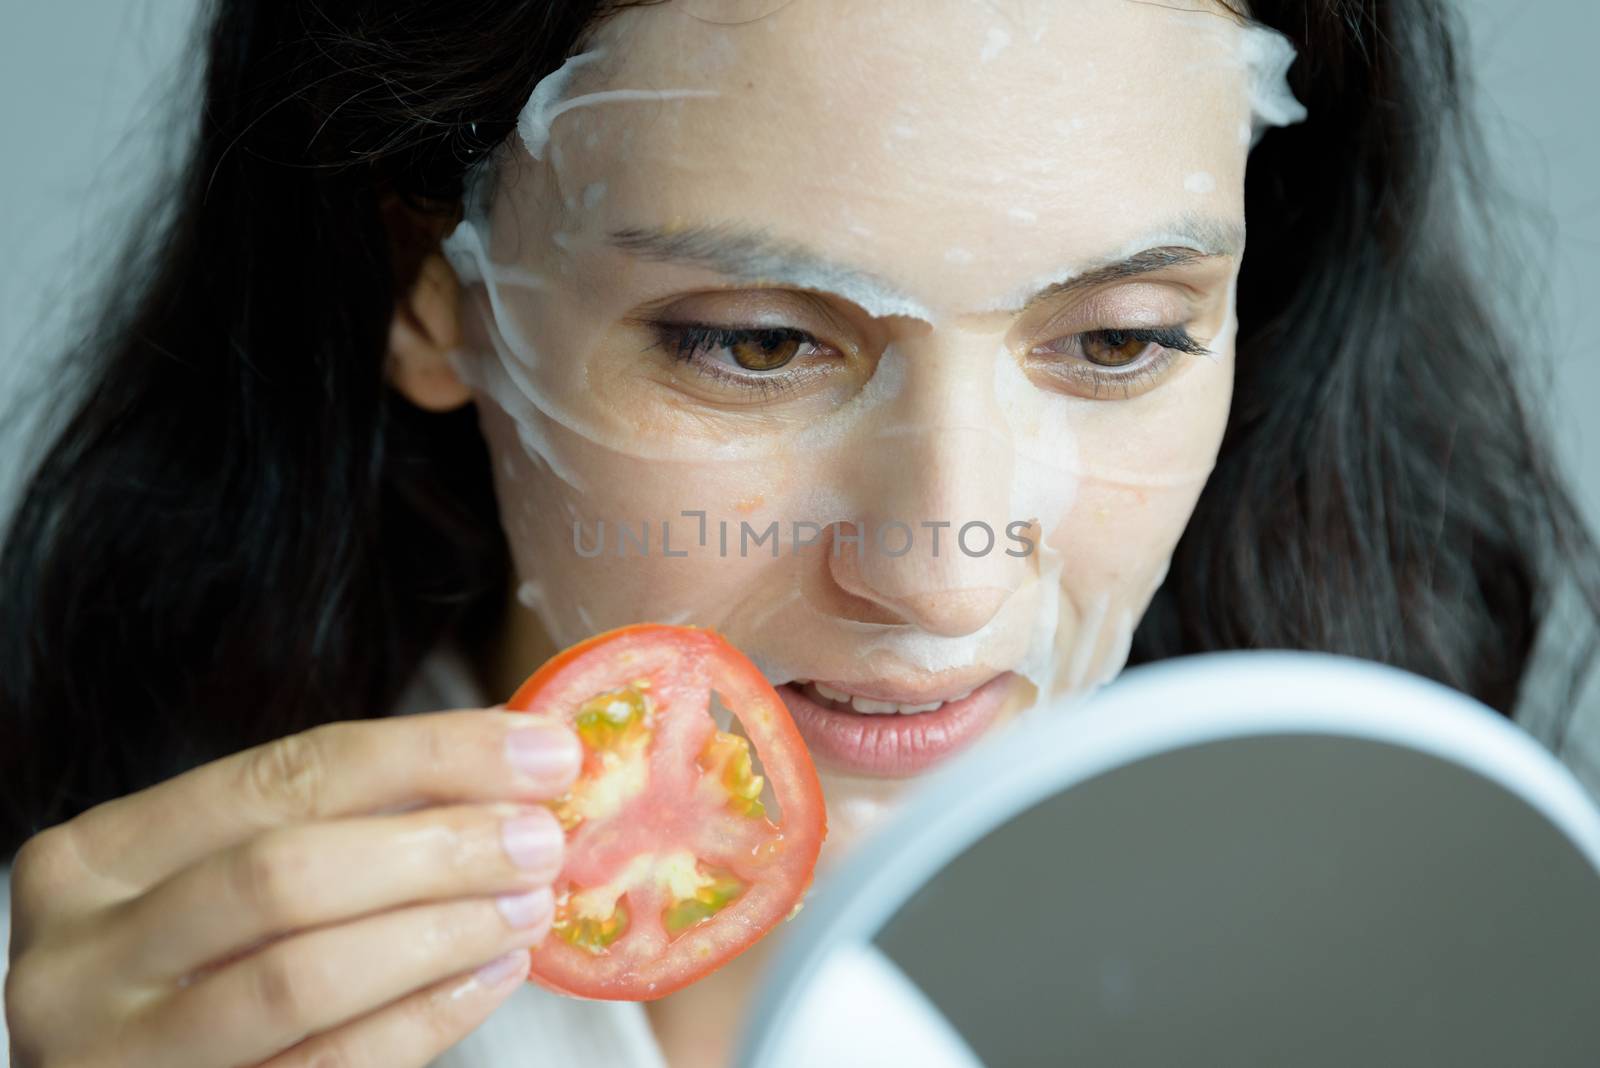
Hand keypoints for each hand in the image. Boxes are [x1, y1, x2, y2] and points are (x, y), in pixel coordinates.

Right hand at [5, 708, 581, 1066]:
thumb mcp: (223, 877)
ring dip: (441, 931)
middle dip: (438, 847)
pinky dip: (424, 1016)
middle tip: (541, 838)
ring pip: (300, 978)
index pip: (286, 775)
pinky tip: (493, 975)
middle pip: (287, 874)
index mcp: (94, 858)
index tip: (541, 751)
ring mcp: (115, 1056)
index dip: (429, 754)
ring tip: (529, 905)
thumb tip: (511, 763)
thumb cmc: (189, 966)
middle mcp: (80, 957)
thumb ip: (342, 820)